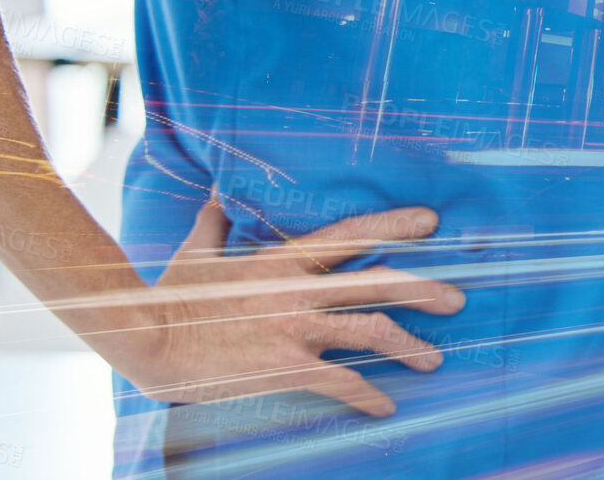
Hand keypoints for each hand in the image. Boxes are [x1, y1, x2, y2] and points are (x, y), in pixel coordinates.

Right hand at [106, 204, 465, 416]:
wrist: (145, 339)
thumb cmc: (168, 297)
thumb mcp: (195, 252)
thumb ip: (215, 224)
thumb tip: (215, 195)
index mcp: (282, 259)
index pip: (351, 234)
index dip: (394, 225)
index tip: (432, 222)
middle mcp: (298, 289)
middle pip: (378, 283)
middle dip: (425, 291)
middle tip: (457, 300)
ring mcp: (295, 328)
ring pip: (371, 331)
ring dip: (409, 346)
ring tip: (434, 360)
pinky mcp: (285, 366)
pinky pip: (341, 382)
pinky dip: (367, 396)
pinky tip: (386, 408)